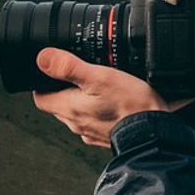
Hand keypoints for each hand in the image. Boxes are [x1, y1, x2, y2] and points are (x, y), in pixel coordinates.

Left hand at [32, 49, 173, 147]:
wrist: (154, 132)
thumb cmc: (130, 105)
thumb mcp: (99, 77)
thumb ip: (69, 67)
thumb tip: (42, 57)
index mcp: (69, 108)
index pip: (41, 98)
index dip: (42, 83)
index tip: (52, 73)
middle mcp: (77, 124)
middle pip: (59, 105)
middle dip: (64, 90)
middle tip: (79, 74)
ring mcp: (92, 132)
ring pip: (79, 114)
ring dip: (84, 101)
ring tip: (99, 86)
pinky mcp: (108, 136)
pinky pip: (97, 121)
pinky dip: (101, 111)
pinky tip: (114, 102)